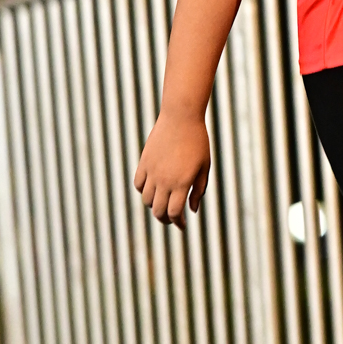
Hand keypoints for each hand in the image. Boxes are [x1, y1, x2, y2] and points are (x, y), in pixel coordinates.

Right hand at [134, 111, 210, 227]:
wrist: (181, 118)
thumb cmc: (197, 142)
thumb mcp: (204, 167)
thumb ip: (199, 190)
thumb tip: (193, 210)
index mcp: (182, 183)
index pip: (174, 213)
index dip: (178, 223)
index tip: (182, 225)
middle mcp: (164, 180)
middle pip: (158, 211)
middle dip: (165, 219)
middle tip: (171, 220)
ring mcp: (152, 171)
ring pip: (146, 199)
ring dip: (154, 206)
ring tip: (162, 204)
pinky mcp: (144, 162)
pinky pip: (138, 184)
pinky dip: (143, 191)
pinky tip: (152, 190)